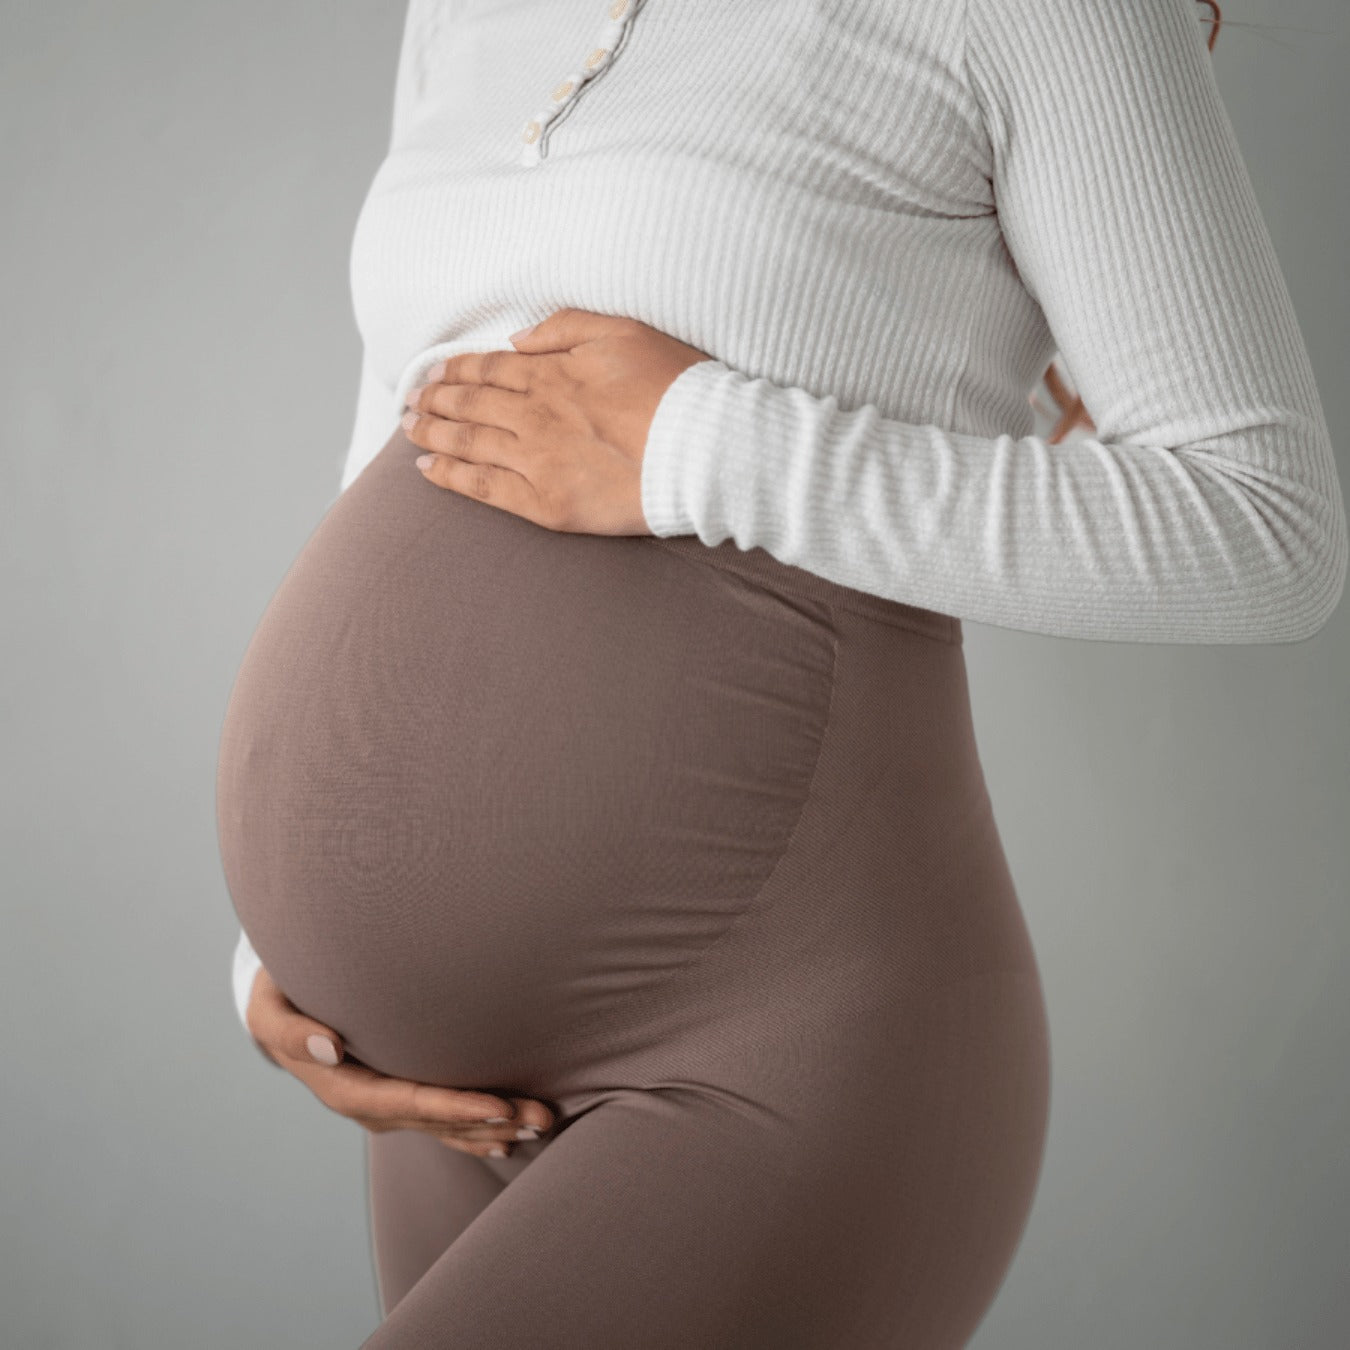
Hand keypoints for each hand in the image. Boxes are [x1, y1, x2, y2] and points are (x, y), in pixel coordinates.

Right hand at [246, 964, 554, 1158]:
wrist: (275, 1012)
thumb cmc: (278, 997)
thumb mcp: (270, 1008)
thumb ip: (292, 1030)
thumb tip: (330, 1049)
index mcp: (342, 1086)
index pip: (408, 1101)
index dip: (454, 1107)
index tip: (498, 1105)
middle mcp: (368, 1104)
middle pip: (436, 1120)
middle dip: (490, 1120)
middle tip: (542, 1116)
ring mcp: (383, 1105)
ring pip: (444, 1123)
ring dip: (493, 1126)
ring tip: (541, 1124)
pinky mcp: (395, 1096)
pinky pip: (438, 1120)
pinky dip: (473, 1129)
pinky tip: (508, 1138)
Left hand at [401, 308, 711, 534]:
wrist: (704, 450)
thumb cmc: (676, 387)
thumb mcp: (624, 331)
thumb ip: (566, 328)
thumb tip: (518, 340)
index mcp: (552, 371)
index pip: (489, 367)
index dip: (457, 368)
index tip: (435, 370)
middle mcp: (535, 414)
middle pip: (469, 403)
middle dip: (434, 397)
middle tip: (412, 398)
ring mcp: (536, 461)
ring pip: (468, 442)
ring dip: (432, 432)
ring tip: (410, 427)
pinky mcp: (546, 503)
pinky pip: (483, 488)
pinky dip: (450, 476)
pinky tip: (428, 469)